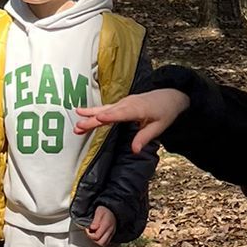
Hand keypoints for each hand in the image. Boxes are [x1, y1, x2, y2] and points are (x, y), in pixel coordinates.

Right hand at [75, 87, 189, 152]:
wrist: (170, 96)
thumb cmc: (165, 111)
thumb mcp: (159, 127)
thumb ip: (145, 137)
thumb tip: (135, 150)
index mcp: (138, 109)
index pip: (122, 114)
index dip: (110, 117)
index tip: (99, 119)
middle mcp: (128, 104)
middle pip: (108, 112)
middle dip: (93, 119)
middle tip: (79, 126)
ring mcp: (123, 103)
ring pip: (104, 109)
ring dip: (89, 116)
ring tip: (76, 122)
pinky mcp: (120, 104)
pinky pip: (105, 108)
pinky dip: (93, 111)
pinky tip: (81, 113)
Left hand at [86, 205, 116, 245]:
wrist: (113, 210)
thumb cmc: (105, 210)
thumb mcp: (99, 212)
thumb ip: (95, 220)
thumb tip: (92, 228)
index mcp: (106, 224)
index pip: (97, 236)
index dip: (89, 234)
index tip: (87, 229)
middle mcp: (110, 230)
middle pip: (101, 242)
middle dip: (93, 239)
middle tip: (90, 233)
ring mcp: (112, 233)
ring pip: (104, 244)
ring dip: (97, 241)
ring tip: (93, 234)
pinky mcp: (112, 235)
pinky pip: (106, 242)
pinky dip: (101, 240)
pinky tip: (98, 235)